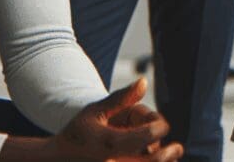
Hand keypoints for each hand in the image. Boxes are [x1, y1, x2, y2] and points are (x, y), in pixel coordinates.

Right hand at [53, 78, 182, 160]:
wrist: (56, 161)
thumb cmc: (78, 134)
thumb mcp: (95, 112)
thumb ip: (121, 98)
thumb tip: (144, 80)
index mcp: (110, 143)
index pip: (148, 135)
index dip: (160, 127)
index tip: (162, 125)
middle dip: (170, 154)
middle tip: (177, 148)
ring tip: (164, 158)